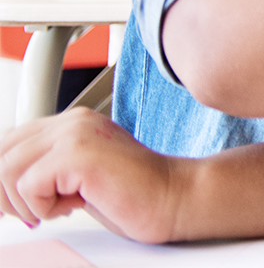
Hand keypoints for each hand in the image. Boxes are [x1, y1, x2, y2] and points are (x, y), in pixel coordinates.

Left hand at [0, 109, 189, 243]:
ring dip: (26, 203)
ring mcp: (76, 132)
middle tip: (34, 213)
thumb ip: (44, 170)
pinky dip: (43, 208)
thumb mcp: (76, 179)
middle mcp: (72, 121)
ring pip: (7, 170)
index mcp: (70, 123)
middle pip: (1, 153)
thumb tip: (3, 188)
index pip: (8, 142)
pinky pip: (28, 185)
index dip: (2, 179)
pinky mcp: (79, 153)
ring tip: (61, 208)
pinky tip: (75, 206)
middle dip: (6, 194)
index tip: (15, 206)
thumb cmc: (131, 196)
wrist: (174, 198)